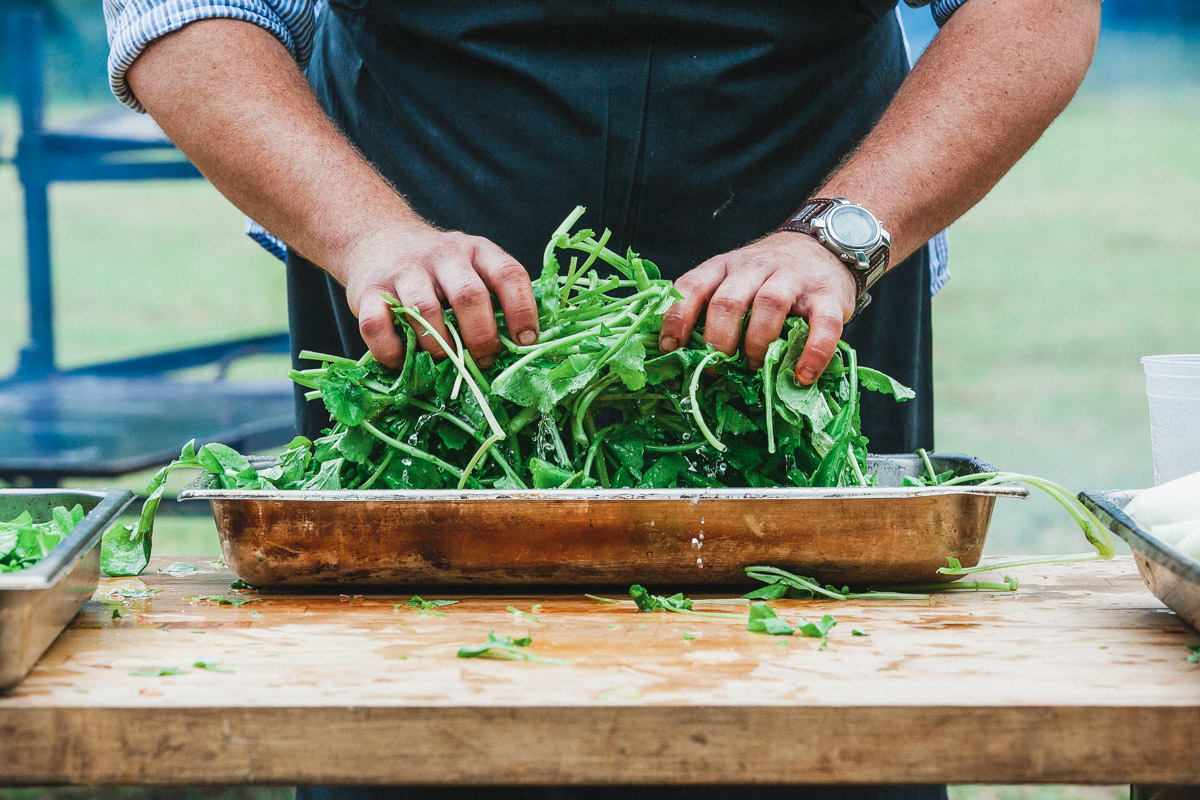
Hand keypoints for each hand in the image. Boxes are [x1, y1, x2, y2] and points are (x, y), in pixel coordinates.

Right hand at [335, 222, 538, 368]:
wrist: (378, 240)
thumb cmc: (438, 271)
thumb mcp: (473, 269)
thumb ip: (494, 300)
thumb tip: (521, 350)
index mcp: (477, 251)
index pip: (508, 275)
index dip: (522, 310)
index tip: (525, 341)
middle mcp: (442, 255)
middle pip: (469, 296)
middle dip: (481, 337)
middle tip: (484, 360)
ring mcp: (403, 271)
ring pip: (424, 312)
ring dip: (440, 348)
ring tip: (446, 361)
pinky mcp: (368, 290)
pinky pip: (378, 326)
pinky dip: (392, 352)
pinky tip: (404, 359)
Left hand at [657, 232, 856, 384]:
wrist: (822, 246)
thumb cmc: (767, 278)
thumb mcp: (732, 281)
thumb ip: (710, 309)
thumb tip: (681, 357)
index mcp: (724, 266)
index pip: (692, 286)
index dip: (677, 318)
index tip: (671, 349)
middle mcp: (755, 267)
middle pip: (728, 301)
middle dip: (718, 340)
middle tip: (717, 369)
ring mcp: (793, 277)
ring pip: (769, 305)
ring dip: (757, 344)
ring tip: (754, 369)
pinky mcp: (828, 295)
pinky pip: (823, 324)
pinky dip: (813, 352)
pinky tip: (802, 375)